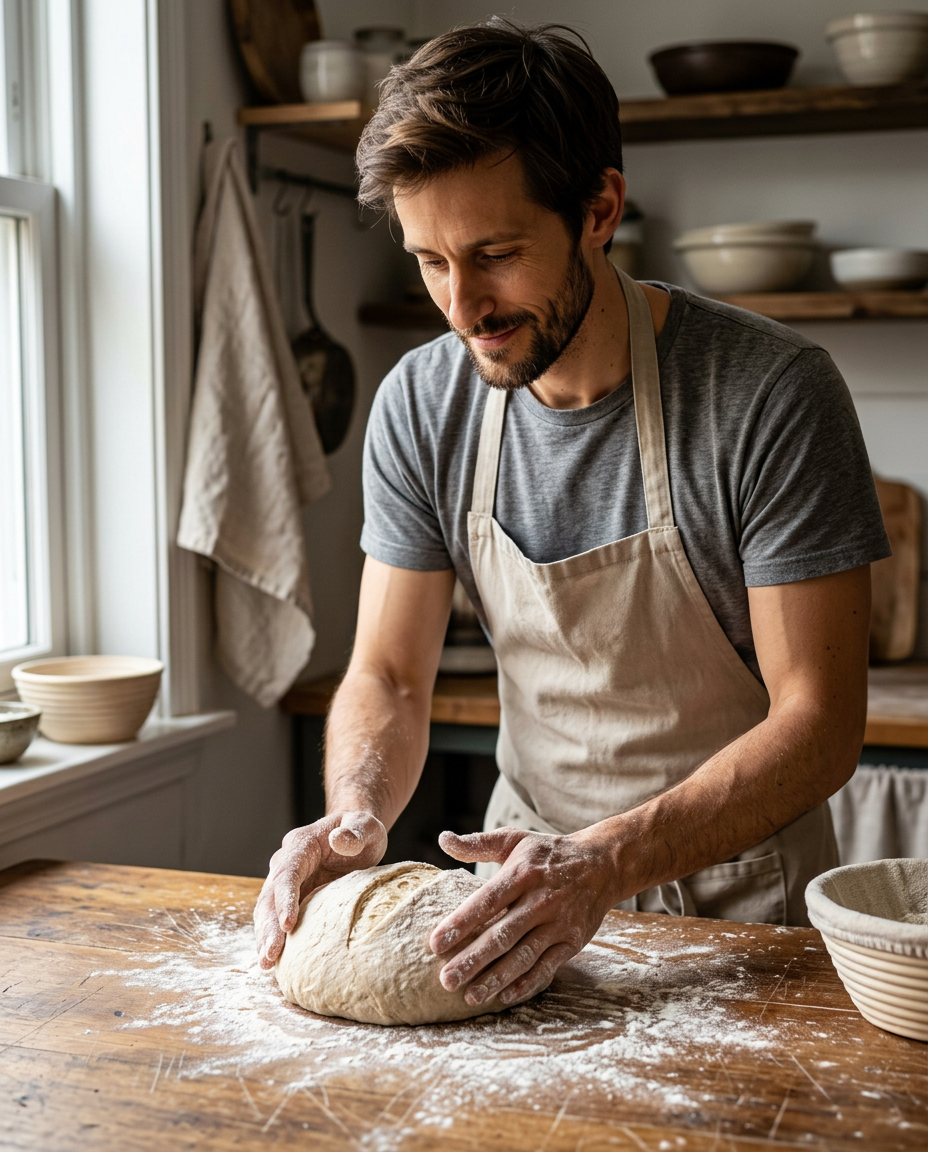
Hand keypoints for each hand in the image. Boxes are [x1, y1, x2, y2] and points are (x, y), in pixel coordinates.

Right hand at [254, 811, 386, 968]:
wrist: (353, 832)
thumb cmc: (360, 829)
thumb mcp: (366, 825)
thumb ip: (356, 830)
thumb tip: (340, 840)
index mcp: (301, 845)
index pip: (287, 873)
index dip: (285, 898)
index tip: (287, 924)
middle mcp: (286, 863)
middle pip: (270, 895)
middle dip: (268, 926)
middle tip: (269, 955)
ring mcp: (286, 882)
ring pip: (267, 910)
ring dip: (265, 936)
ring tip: (266, 963)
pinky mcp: (291, 897)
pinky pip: (277, 917)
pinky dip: (274, 937)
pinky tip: (275, 961)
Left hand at [430, 826, 619, 1007]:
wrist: (602, 864)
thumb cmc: (548, 853)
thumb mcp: (515, 839)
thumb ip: (478, 843)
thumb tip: (443, 839)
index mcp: (522, 873)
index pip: (486, 901)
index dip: (461, 923)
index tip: (434, 943)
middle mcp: (540, 900)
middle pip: (502, 935)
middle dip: (472, 960)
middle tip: (445, 980)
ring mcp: (558, 923)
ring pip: (523, 956)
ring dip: (496, 978)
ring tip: (470, 996)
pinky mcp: (572, 941)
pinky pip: (547, 967)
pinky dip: (526, 984)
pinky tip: (504, 996)